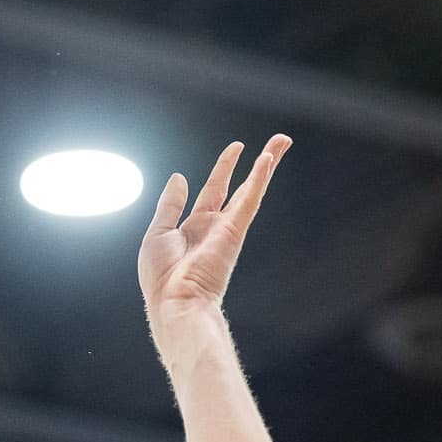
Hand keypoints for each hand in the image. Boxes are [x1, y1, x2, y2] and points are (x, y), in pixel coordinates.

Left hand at [139, 136, 289, 347]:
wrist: (174, 301)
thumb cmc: (161, 277)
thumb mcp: (157, 232)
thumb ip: (170, 204)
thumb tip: (179, 177)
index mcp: (195, 227)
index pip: (213, 191)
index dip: (224, 170)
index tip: (236, 150)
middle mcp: (215, 225)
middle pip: (240, 186)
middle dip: (256, 164)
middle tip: (276, 143)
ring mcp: (228, 227)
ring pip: (252, 188)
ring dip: (268, 163)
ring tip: (283, 141)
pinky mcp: (234, 230)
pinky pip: (249, 199)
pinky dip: (259, 178)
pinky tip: (268, 158)